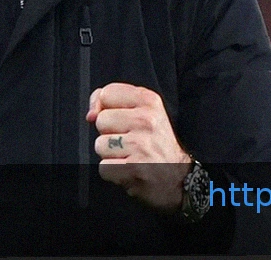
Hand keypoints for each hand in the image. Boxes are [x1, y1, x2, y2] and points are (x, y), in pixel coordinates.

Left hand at [87, 83, 190, 212]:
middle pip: (101, 120)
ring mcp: (141, 144)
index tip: (117, 119)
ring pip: (100, 145)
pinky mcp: (135, 167)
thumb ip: (113, 101)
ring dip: (110, 155)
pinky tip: (128, 170)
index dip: (104, 107)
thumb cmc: (155, 143)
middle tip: (128, 141)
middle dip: (109, 133)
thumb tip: (90, 114)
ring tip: (129, 156)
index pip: (107, 93)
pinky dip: (112, 172)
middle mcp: (147, 119)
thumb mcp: (143, 111)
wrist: (179, 177)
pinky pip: (104, 167)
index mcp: (149, 100)